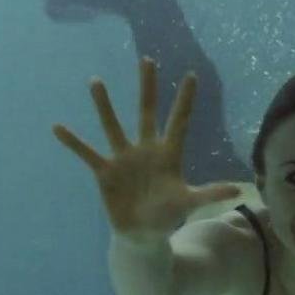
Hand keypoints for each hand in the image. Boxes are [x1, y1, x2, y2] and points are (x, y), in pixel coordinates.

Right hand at [51, 57, 241, 241]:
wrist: (142, 234)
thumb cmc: (167, 216)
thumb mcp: (188, 203)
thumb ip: (208, 194)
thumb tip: (237, 190)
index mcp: (168, 154)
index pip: (179, 121)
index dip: (185, 100)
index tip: (191, 75)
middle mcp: (145, 149)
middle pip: (146, 112)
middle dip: (147, 87)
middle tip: (147, 59)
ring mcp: (123, 158)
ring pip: (113, 125)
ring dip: (104, 105)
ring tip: (96, 81)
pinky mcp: (105, 172)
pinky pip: (86, 153)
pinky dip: (73, 142)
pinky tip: (58, 127)